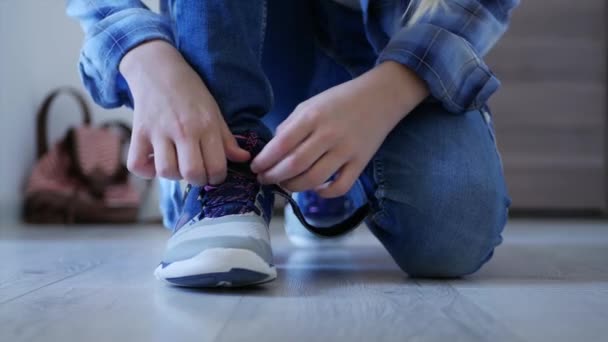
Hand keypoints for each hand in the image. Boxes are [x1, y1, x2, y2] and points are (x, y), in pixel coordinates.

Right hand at [119, 40, 249, 184]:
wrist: (157, 67)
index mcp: (206, 126)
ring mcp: (159, 132)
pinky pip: (138, 164)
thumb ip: (227, 139)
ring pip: (166, 171)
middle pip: (192, 174)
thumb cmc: (190, 91)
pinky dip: (145, 170)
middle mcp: (184, 130)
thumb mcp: (214, 111)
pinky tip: (154, 161)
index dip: (217, 177)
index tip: (214, 173)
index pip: (216, 167)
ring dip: (173, 175)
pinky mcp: (138, 132)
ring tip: (177, 164)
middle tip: (197, 171)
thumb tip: (243, 158)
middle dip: (198, 180)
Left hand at [251, 61, 427, 196]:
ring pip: (314, 180)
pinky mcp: (360, 163)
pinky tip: (316, 189)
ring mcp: (346, 151)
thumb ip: (290, 125)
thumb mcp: (310, 104)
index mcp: (312, 117)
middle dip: (274, 177)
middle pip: (294, 165)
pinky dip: (325, 194)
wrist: (381, 97)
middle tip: (264, 180)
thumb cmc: (340, 99)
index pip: (282, 145)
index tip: (255, 167)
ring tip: (285, 184)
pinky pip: (341, 187)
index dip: (265, 160)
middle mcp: (328, 135)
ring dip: (294, 187)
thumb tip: (273, 149)